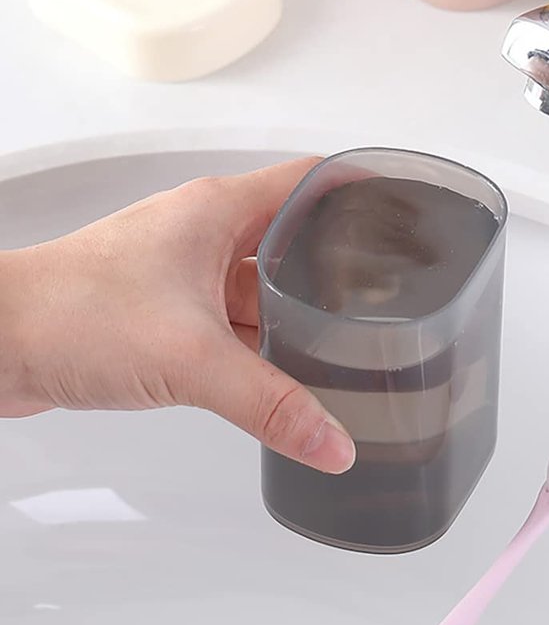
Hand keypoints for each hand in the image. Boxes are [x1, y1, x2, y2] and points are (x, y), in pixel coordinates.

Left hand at [0, 157, 354, 472]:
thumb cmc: (71, 311)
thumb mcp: (190, 358)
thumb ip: (270, 404)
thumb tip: (332, 442)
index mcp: (219, 212)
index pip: (308, 182)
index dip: (358, 191)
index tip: (400, 213)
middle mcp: (206, 235)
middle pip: (293, 241)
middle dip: (337, 270)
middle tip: (387, 296)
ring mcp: (187, 273)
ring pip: (262, 289)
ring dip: (294, 315)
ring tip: (344, 342)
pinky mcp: (169, 310)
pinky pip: (232, 322)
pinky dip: (259, 343)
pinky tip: (284, 370)